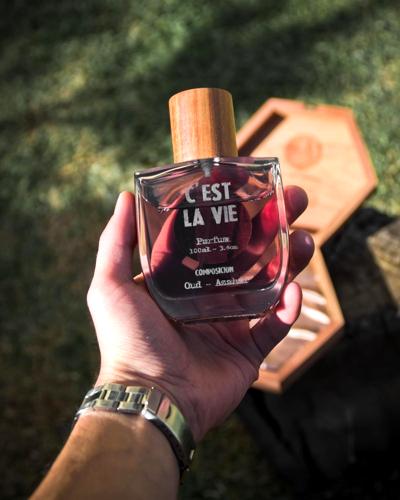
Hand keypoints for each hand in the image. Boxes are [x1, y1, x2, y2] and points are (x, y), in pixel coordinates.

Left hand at [87, 188, 313, 441]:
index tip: (250, 187)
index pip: (213, 236)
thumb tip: (125, 196)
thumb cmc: (128, 341)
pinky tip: (294, 290)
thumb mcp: (112, 286)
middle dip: (273, 227)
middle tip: (293, 201)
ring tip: (305, 238)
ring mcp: (231, 322)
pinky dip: (288, 308)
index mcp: (183, 278)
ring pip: (270, 284)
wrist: (151, 398)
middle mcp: (209, 296)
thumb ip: (116, 242)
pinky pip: (275, 325)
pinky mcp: (248, 350)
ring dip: (290, 260)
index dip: (233, 212)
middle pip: (249, 254)